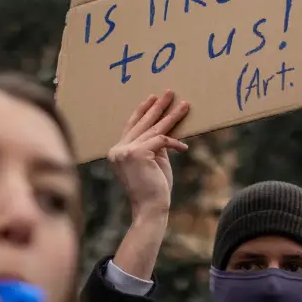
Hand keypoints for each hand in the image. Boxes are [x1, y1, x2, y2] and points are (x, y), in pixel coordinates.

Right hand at [108, 91, 189, 221]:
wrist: (150, 208)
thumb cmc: (154, 189)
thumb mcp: (153, 162)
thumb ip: (154, 146)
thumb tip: (165, 130)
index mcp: (117, 151)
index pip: (131, 126)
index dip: (142, 111)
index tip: (152, 99)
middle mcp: (118, 149)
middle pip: (141, 123)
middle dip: (157, 107)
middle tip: (169, 93)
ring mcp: (125, 151)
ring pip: (154, 129)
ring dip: (172, 117)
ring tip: (184, 106)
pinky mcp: (137, 153)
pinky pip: (161, 140)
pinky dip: (174, 142)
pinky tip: (184, 146)